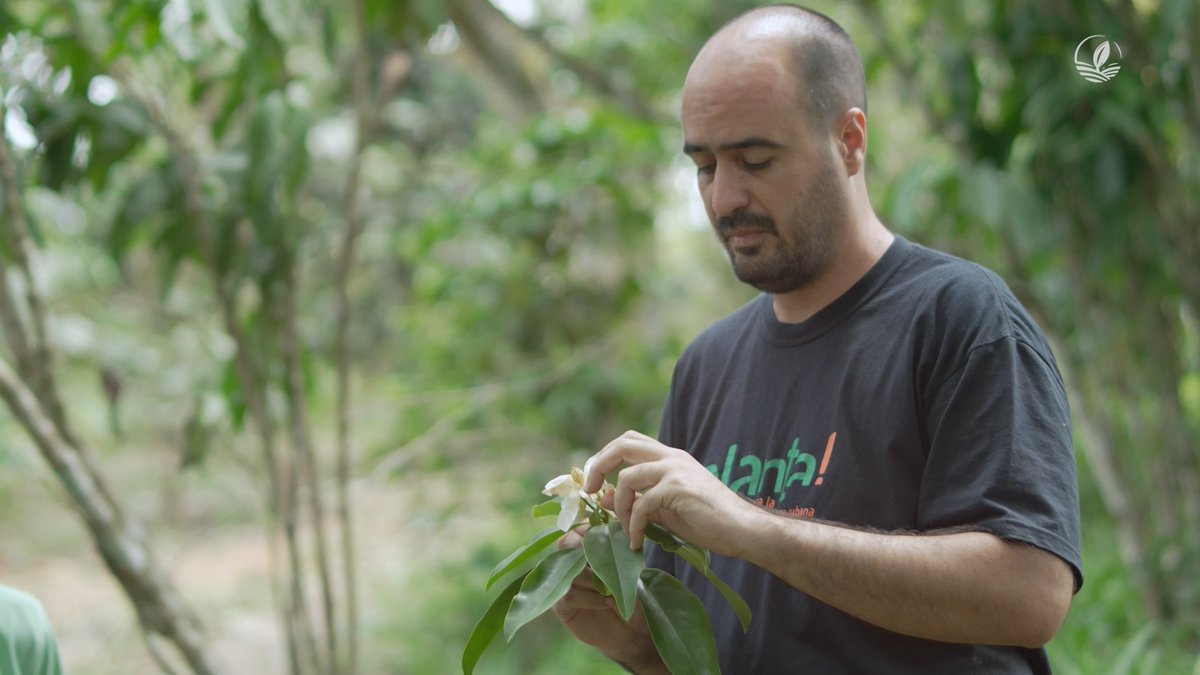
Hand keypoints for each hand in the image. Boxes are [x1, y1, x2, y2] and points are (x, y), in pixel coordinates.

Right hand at [550, 527, 661, 670]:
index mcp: (588, 548)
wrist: (632, 629)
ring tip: (612, 588)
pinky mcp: (562, 605)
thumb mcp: (632, 570)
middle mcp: (573, 562)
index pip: (580, 528)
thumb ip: (622, 550)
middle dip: (584, 547)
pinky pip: (569, 595)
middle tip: (602, 557)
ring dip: (592, 577)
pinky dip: (590, 598)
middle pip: (566, 544)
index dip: (589, 529)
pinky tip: (607, 602)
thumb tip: (619, 532)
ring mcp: (565, 583)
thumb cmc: (632, 596)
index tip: (605, 534)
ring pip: (568, 569)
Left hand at [583, 430, 757, 553]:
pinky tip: (637, 542)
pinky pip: (641, 505)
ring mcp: (675, 470)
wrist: (743, 529)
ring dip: (618, 508)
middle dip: (598, 466)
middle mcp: (671, 457)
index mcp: (670, 457)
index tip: (594, 482)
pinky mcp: (678, 489)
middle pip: (622, 445)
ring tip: (626, 531)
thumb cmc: (709, 520)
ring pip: (627, 478)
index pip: (629, 441)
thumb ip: (637, 499)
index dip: (605, 456)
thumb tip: (602, 497)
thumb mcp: (665, 508)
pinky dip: (633, 526)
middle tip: (590, 491)